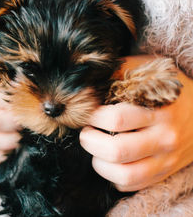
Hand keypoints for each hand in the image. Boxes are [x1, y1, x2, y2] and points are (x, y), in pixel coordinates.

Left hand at [80, 55, 192, 191]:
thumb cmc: (169, 88)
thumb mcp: (151, 71)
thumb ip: (122, 72)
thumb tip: (89, 81)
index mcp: (160, 111)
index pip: (117, 119)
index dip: (93, 117)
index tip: (88, 112)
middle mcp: (165, 138)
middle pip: (117, 151)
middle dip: (90, 141)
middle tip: (87, 131)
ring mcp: (166, 160)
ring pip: (124, 175)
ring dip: (99, 163)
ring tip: (96, 148)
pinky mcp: (163, 174)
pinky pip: (132, 184)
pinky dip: (113, 176)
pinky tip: (111, 160)